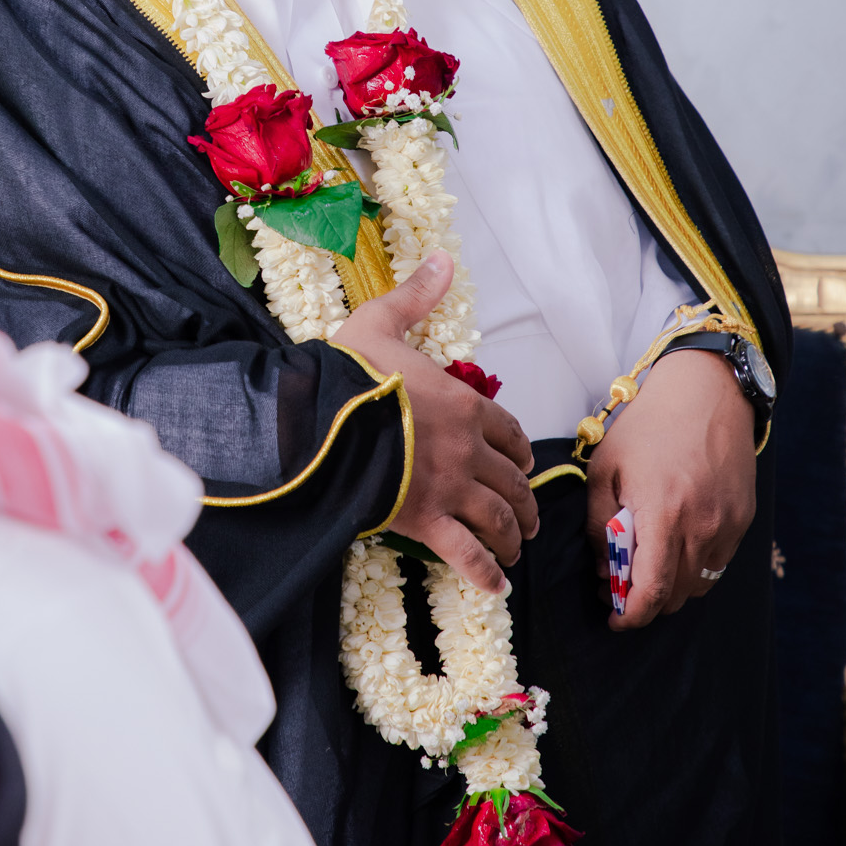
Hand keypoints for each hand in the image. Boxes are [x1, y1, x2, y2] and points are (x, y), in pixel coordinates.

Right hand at [332, 250, 536, 593]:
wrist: (318, 422)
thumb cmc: (347, 373)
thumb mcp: (382, 323)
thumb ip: (416, 296)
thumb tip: (441, 258)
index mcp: (463, 404)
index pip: (509, 431)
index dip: (519, 451)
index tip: (521, 464)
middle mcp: (468, 449)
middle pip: (512, 481)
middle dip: (524, 502)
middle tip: (527, 519)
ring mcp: (450, 488)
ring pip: (499, 518)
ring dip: (513, 535)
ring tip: (515, 549)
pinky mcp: (427, 522)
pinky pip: (466, 555)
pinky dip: (485, 574)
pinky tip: (496, 588)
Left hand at [585, 346, 755, 629]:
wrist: (707, 390)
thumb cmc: (649, 424)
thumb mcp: (606, 467)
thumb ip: (599, 522)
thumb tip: (603, 566)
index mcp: (663, 515)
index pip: (652, 591)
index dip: (631, 615)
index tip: (614, 618)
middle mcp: (702, 526)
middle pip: (676, 595)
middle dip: (646, 601)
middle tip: (620, 585)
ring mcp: (728, 524)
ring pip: (699, 582)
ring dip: (672, 585)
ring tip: (647, 562)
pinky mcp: (743, 517)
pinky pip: (718, 560)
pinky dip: (694, 564)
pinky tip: (675, 540)